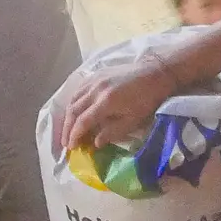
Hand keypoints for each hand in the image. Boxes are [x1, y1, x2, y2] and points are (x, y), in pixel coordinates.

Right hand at [57, 53, 175, 151]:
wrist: (154, 73)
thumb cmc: (147, 99)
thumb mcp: (133, 120)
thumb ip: (113, 132)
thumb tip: (95, 143)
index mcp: (106, 102)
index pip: (83, 122)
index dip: (74, 136)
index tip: (71, 148)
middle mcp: (95, 89)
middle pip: (73, 110)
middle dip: (67, 128)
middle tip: (66, 142)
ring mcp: (94, 79)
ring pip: (73, 99)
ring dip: (68, 116)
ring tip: (68, 129)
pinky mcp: (96, 73)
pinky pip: (78, 89)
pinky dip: (73, 101)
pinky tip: (74, 110)